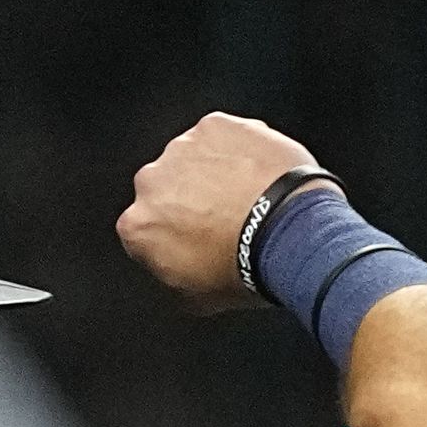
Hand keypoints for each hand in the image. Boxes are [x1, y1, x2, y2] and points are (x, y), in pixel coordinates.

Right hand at [116, 112, 333, 306]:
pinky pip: (222, 139)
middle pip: (166, 191)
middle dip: (188, 203)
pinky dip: (237, 152)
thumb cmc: (246, 269)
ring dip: (213, 174)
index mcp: (138, 226)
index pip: (146, 232)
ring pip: (192, 160)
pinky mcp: (214, 125)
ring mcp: (182, 148)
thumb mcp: (200, 300)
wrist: (288, 234)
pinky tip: (258, 175)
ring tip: (248, 200)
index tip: (195, 246)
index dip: (173, 240)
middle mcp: (151, 181)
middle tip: (225, 223)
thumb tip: (180, 275)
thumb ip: (174, 279)